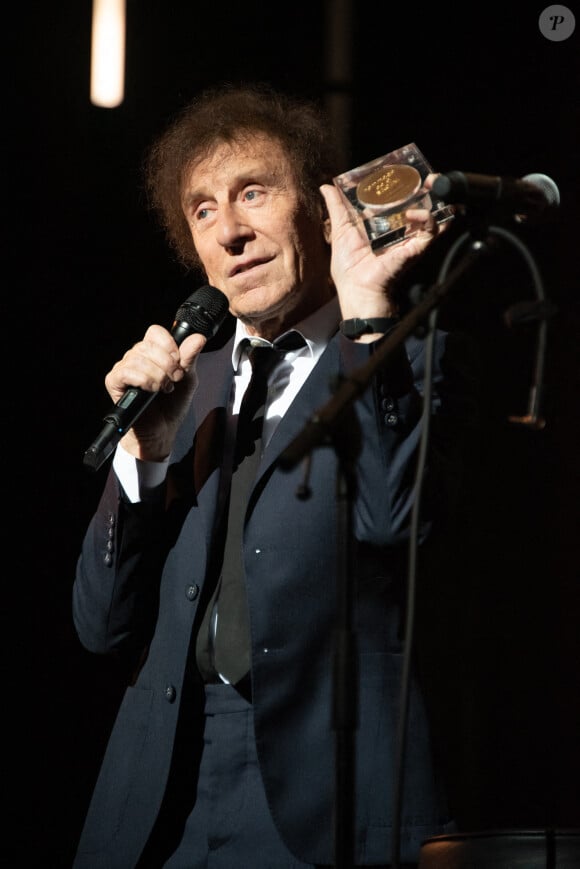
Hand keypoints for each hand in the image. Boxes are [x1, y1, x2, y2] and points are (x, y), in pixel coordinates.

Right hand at [104, 325, 206, 460]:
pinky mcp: (114, 382)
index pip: (155, 332)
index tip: (179, 361)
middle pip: (147, 345)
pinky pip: (126, 372)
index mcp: (153, 353)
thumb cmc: (172, 405)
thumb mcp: (188, 380)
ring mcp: (124, 368)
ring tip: (165, 389)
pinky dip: (144, 380)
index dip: (169, 344)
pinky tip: (152, 390)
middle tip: (175, 380)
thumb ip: (190, 358)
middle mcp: (136, 357)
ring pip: (138, 358)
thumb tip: (198, 338)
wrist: (162, 430)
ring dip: (158, 375)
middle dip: (167, 364)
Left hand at [320, 174, 445, 321]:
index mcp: (385, 224)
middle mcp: (401, 230)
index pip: (400, 200)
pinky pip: (429, 231)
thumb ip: (337, 207)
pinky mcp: (414, 249)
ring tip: (433, 183)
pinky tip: (415, 213)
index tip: (406, 170)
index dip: (406, 185)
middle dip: (430, 188)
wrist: (356, 291)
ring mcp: (409, 239)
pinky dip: (426, 219)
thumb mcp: (341, 230)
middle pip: (421, 204)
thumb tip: (327, 186)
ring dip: (436, 197)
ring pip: (432, 214)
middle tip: (429, 176)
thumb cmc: (349, 268)